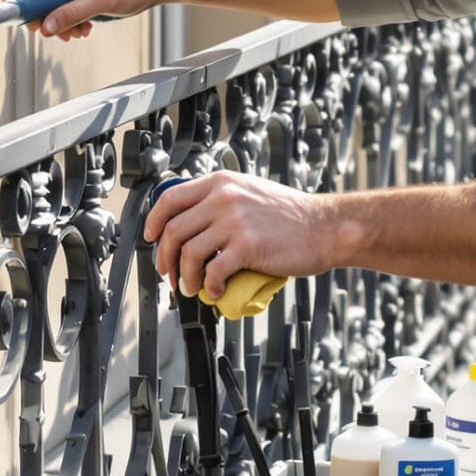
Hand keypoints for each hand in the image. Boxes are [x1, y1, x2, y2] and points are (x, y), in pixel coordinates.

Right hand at [4, 0, 173, 38]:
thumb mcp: (101, 2)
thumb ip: (70, 15)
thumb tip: (46, 27)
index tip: (8, 17)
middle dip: (48, 16)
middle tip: (58, 34)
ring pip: (54, 0)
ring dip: (62, 19)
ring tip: (79, 31)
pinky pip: (66, 0)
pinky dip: (72, 16)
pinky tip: (85, 25)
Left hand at [145, 173, 353, 299]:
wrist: (324, 227)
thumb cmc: (290, 215)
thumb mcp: (249, 191)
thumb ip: (222, 198)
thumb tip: (193, 219)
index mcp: (220, 183)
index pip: (170, 199)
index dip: (154, 221)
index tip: (150, 238)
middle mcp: (223, 198)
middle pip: (173, 230)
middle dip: (164, 258)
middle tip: (169, 274)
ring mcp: (234, 222)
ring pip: (188, 254)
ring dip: (185, 277)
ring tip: (192, 288)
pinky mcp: (246, 246)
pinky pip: (213, 271)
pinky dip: (209, 287)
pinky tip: (215, 292)